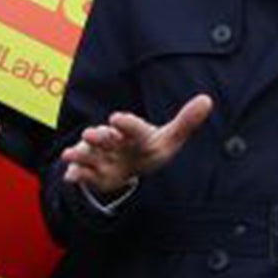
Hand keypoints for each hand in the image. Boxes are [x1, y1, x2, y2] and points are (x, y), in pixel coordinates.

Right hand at [61, 94, 213, 198]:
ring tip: (70, 154)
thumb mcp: (170, 138)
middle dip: (99, 137)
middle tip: (90, 134)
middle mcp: (116, 142)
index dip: (126, 124)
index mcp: (136, 133)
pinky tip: (70, 177)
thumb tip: (208, 100)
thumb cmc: (150, 147)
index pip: (133, 128)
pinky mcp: (94, 173)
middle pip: (107, 139)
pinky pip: (84, 174)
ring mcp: (102, 157)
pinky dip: (77, 175)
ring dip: (81, 155)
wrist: (130, 162)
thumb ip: (186, 122)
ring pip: (90, 154)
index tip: (116, 118)